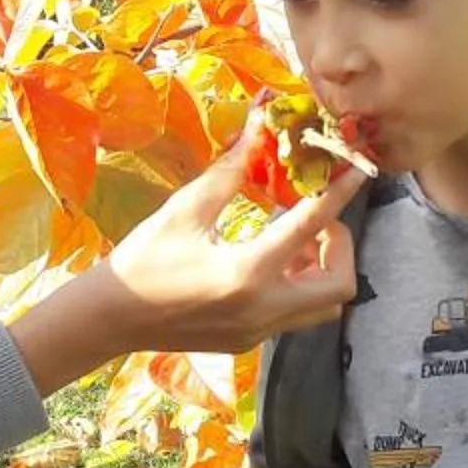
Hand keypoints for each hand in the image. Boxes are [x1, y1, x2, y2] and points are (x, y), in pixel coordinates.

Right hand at [12, 112, 363, 393]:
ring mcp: (258, 332)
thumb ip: (230, 171)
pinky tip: (270, 261)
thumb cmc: (142, 260)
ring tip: (293, 240)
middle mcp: (263, 309)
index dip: (340, 192)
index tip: (358, 170)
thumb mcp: (186, 210)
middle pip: (339, 285)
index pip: (313, 226)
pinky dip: (298, 286)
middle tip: (316, 220)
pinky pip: (295, 316)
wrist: (109, 318)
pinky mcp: (249, 343)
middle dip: (340, 247)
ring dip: (323, 271)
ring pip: (323, 307)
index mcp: (248, 272)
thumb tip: (260, 125)